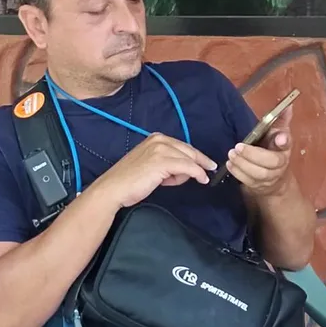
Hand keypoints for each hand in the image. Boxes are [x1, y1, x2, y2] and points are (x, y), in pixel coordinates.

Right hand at [93, 133, 217, 208]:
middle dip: (201, 161)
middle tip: (211, 169)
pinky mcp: (163, 162)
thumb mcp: (150, 166)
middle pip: (188, 150)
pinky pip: (188, 167)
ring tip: (191, 180)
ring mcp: (160, 150)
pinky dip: (197, 173)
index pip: (182, 146)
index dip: (196, 155)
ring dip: (194, 171)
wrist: (114, 188)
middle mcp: (158, 140)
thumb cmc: (130, 181)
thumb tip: (182, 172)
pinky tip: (201, 179)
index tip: (206, 163)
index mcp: (155, 138)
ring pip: (189, 159)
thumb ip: (166, 164)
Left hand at [226, 105, 293, 197]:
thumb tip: (287, 106)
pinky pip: (248, 181)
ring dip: (243, 164)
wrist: (276, 178)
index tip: (278, 137)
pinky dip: (238, 173)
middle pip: (270, 162)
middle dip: (253, 155)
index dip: (283, 141)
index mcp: (284, 148)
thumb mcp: (277, 134)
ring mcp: (270, 177)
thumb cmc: (273, 150)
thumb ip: (280, 120)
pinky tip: (230, 165)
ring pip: (258, 173)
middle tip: (237, 147)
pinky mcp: (259, 185)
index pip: (286, 144)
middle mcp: (280, 164)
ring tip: (231, 155)